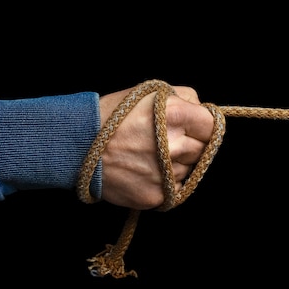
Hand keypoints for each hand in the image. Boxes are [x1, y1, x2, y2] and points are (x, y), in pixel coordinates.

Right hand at [98, 84, 214, 209]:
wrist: (77, 146)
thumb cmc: (114, 115)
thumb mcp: (148, 93)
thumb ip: (183, 99)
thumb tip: (203, 113)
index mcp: (173, 115)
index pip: (211, 125)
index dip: (202, 125)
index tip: (193, 126)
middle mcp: (172, 146)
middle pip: (202, 149)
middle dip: (189, 143)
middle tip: (164, 140)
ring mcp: (164, 174)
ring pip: (189, 169)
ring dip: (176, 163)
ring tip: (149, 154)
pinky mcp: (155, 195)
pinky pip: (174, 187)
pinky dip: (165, 180)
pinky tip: (144, 168)